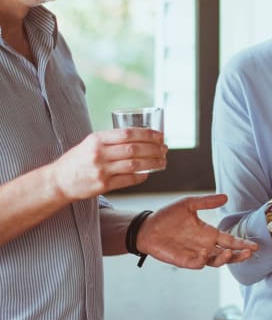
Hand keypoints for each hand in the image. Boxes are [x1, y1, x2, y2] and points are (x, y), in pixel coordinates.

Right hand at [52, 129, 166, 199]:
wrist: (59, 181)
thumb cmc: (78, 160)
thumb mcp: (90, 143)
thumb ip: (111, 140)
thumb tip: (140, 137)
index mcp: (96, 140)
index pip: (128, 134)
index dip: (147, 134)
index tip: (160, 136)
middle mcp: (99, 154)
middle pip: (134, 149)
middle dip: (154, 149)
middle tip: (164, 149)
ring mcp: (101, 170)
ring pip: (134, 165)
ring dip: (152, 163)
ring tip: (162, 161)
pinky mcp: (103, 185)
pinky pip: (128, 180)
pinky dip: (141, 176)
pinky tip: (148, 173)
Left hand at [137, 194, 258, 268]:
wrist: (147, 227)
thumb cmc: (167, 216)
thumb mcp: (188, 204)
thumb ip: (206, 202)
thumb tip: (226, 197)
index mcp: (209, 233)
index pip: (230, 240)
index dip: (242, 243)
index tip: (254, 245)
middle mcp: (205, 245)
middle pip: (227, 254)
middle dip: (239, 255)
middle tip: (249, 252)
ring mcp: (196, 254)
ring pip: (215, 261)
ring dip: (224, 259)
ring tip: (229, 253)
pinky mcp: (184, 260)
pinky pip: (197, 264)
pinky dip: (203, 260)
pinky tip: (205, 253)